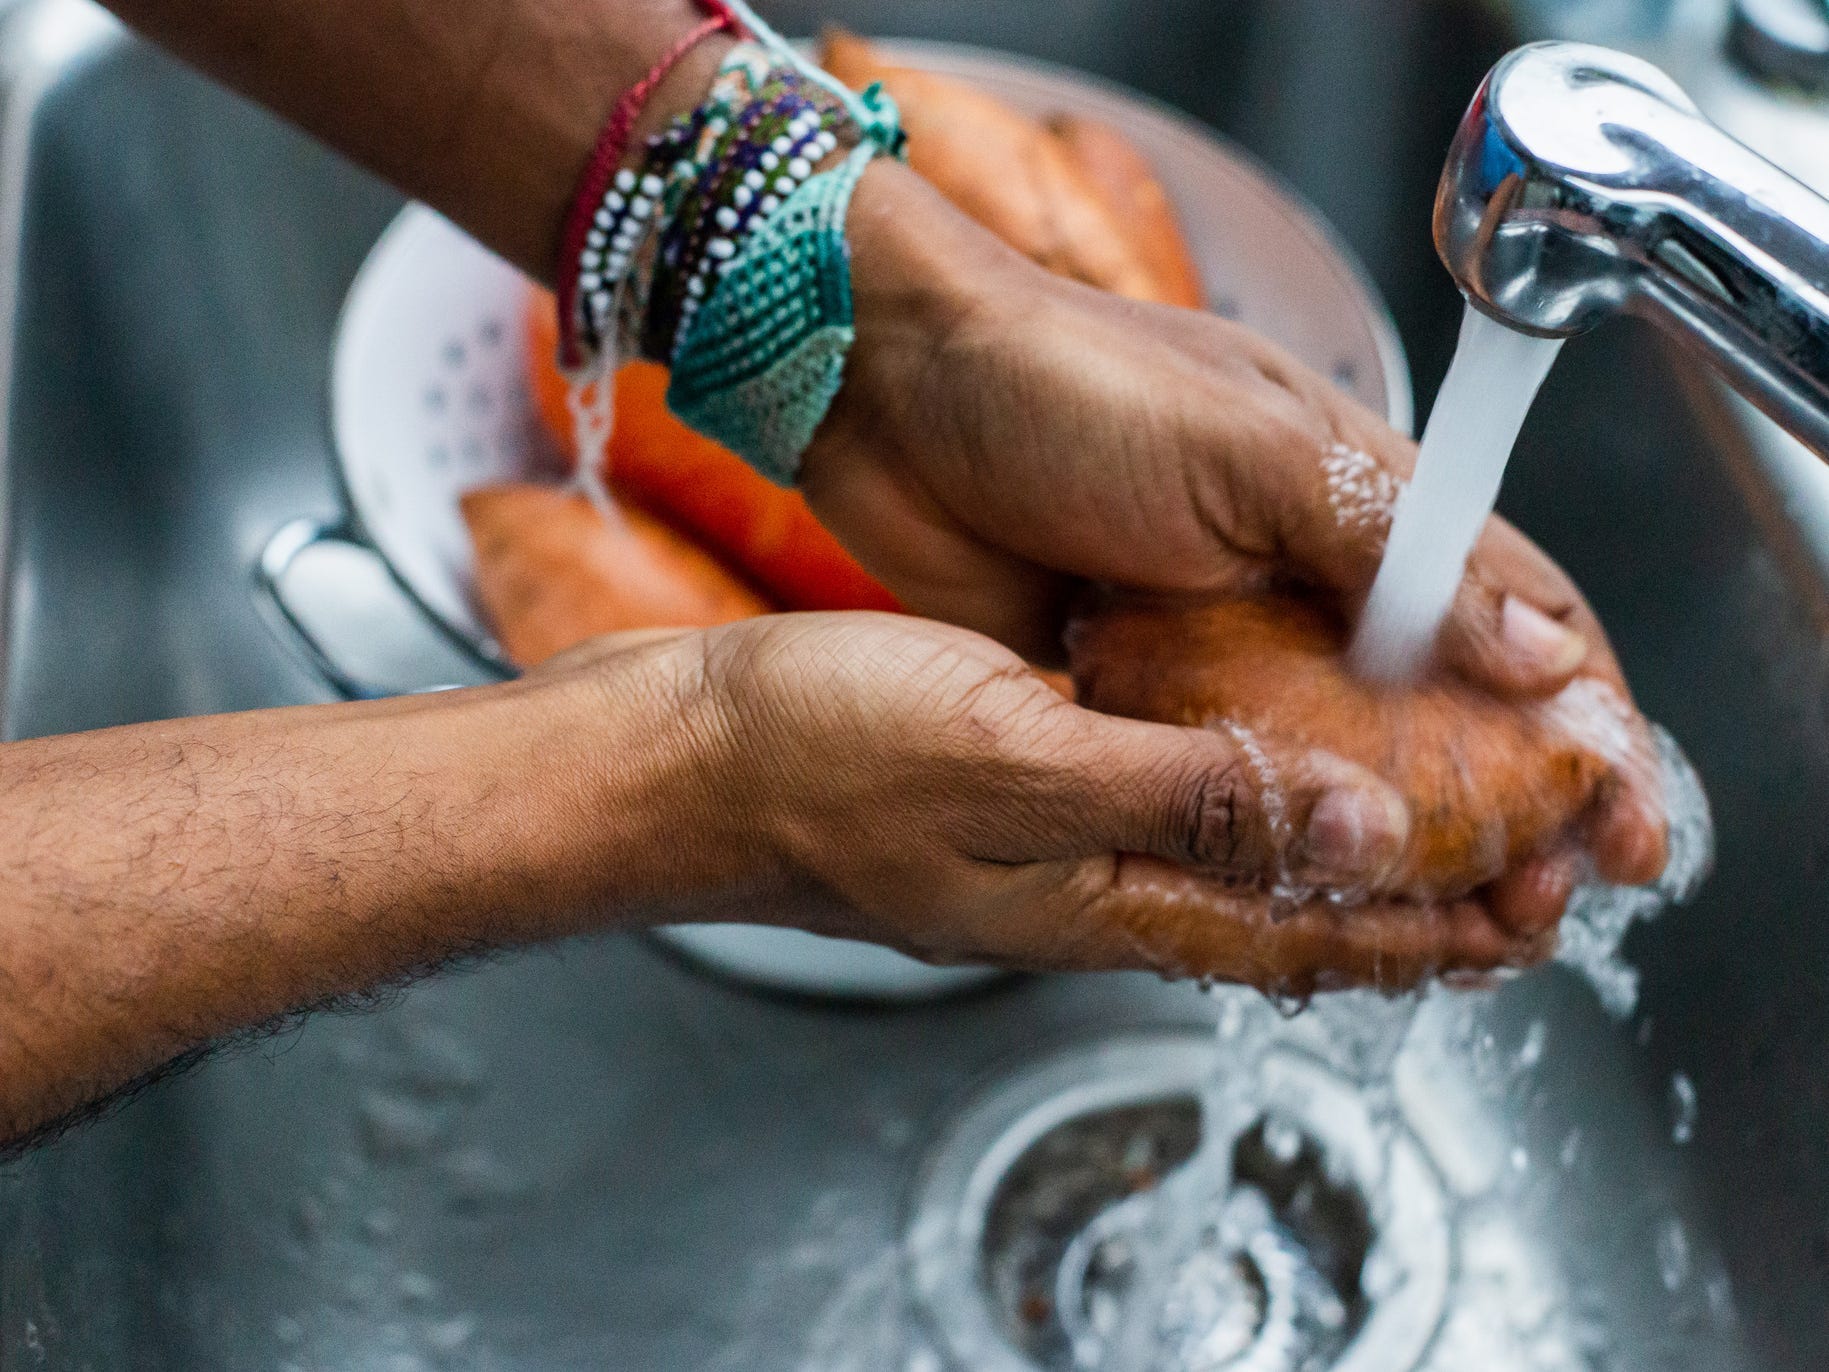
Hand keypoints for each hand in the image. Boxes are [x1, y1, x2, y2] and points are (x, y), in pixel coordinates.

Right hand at [530, 614, 1542, 991]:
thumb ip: (1185, 796)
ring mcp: (1048, 833)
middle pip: (1282, 905)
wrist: (681, 750)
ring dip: (1327, 830)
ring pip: (1226, 845)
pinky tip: (1249, 722)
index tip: (1533, 913)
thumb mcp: (1016, 763)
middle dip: (1403, 893)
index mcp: (1104, 898)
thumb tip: (1351, 821)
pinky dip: (1235, 768)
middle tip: (1509, 859)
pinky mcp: (1012, 776)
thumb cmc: (818, 761)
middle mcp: (1090, 881)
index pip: (1306, 940)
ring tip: (1412, 792)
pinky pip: (1159, 788)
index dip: (1427, 934)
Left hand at [803, 161, 1666, 887]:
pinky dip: (1270, 822)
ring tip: (1444, 925)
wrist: (893, 397)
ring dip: (1391, 831)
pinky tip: (1303, 887)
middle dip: (1499, 801)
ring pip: (1331, 749)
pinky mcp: (1129, 680)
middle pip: (1431, 700)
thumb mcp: (1241, 451)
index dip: (1582, 716)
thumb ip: (1378, 545)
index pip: (1510, 608)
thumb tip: (1531, 648)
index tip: (1621, 818)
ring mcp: (1212, 631)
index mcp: (1351, 493)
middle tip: (1538, 902)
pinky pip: (1222, 766)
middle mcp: (1296, 570)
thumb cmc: (1061, 385)